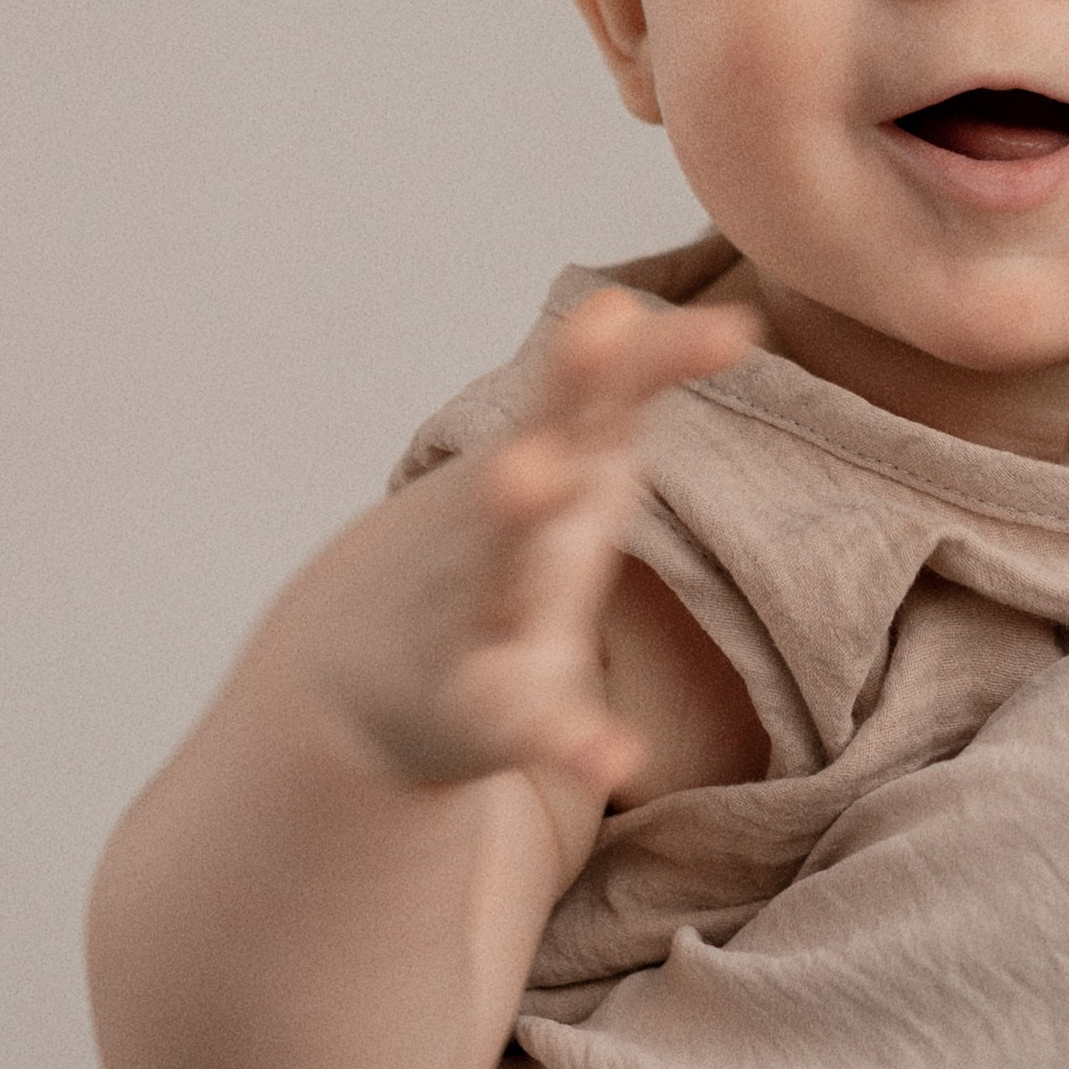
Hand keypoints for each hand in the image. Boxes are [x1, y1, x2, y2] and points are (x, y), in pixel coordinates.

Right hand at [281, 289, 755, 803]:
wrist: (359, 671)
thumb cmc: (498, 546)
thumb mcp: (556, 457)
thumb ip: (615, 385)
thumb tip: (687, 308)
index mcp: (539, 470)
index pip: (590, 403)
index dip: (646, 362)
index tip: (709, 322)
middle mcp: (503, 534)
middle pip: (527, 472)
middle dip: (551, 412)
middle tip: (584, 348)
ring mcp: (478, 620)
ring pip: (499, 576)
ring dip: (515, 526)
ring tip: (530, 475)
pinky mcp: (477, 711)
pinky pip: (526, 724)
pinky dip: (569, 742)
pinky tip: (613, 761)